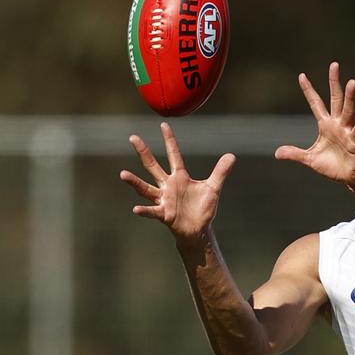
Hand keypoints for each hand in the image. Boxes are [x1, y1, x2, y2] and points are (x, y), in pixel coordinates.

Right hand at [120, 122, 235, 241]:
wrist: (199, 229)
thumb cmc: (203, 208)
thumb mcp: (214, 188)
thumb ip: (220, 172)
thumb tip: (232, 155)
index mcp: (180, 177)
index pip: (174, 154)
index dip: (169, 140)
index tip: (164, 125)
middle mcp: (168, 185)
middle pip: (153, 166)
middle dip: (144, 152)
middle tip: (133, 137)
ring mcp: (164, 199)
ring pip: (146, 188)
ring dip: (135, 182)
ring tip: (122, 174)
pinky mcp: (164, 214)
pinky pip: (152, 211)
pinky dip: (144, 210)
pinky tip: (135, 209)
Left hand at [275, 62, 354, 187]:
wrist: (346, 178)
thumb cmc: (330, 166)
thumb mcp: (309, 159)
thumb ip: (295, 154)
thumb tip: (276, 153)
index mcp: (325, 125)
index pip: (315, 103)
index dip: (308, 90)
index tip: (301, 76)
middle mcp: (336, 124)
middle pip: (335, 99)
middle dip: (334, 82)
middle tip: (334, 65)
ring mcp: (346, 131)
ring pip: (348, 110)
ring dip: (350, 98)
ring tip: (351, 82)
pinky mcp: (354, 142)